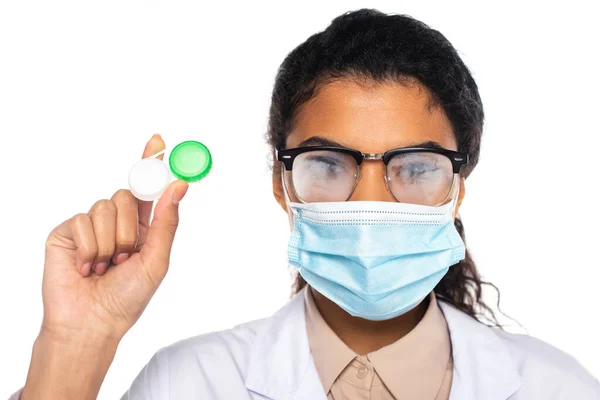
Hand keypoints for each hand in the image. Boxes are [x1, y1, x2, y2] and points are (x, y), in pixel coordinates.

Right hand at [41, 134, 188, 342]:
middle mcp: (116, 222)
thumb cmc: (127, 298)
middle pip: (126, 195)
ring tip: (104, 267)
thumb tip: (179, 186)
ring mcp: (91, 225)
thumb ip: (166, 222)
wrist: (90, 322)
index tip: (157, 140)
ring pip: (104, 207)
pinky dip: (88, 249)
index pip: (146, 188)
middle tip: (124, 257)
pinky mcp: (67, 231)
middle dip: (129, 229)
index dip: (151, 163)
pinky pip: (82, 221)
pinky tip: (84, 268)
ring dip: (109, 243)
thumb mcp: (156, 260)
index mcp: (142, 227)